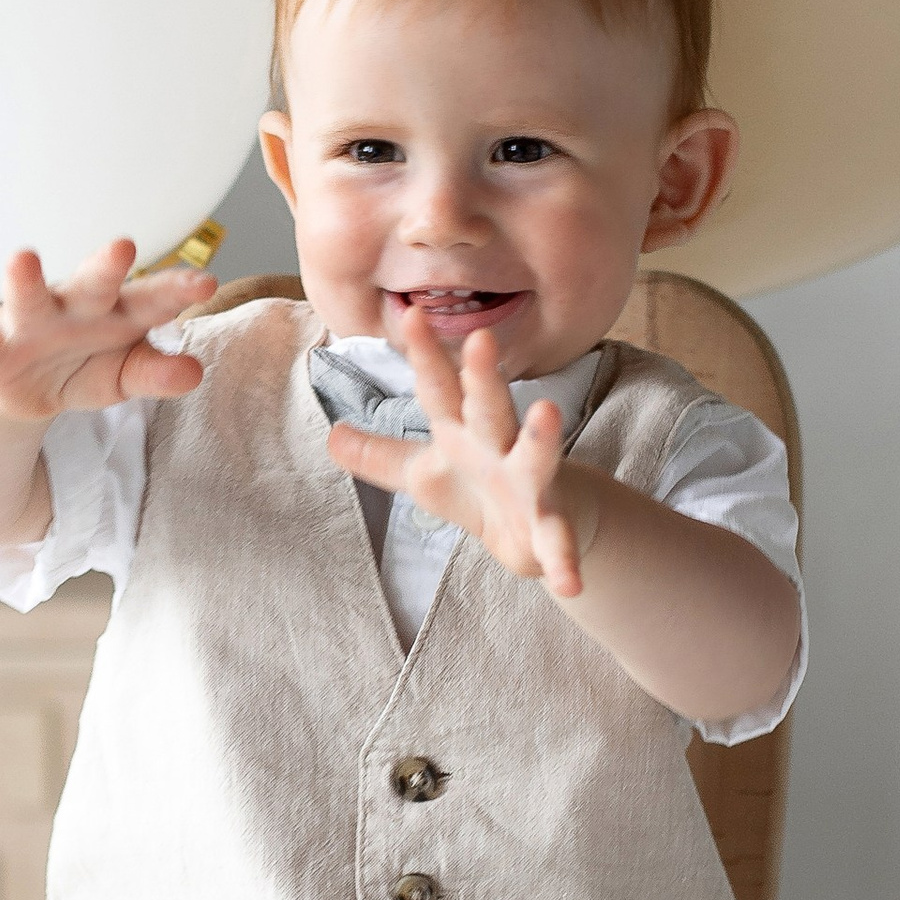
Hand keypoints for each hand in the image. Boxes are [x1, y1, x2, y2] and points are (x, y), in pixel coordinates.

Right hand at [0, 241, 215, 426]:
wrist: (22, 385)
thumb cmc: (84, 364)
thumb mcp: (123, 375)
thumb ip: (155, 372)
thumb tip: (193, 371)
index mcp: (115, 310)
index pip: (150, 298)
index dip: (174, 290)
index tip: (202, 282)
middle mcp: (71, 306)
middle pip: (93, 283)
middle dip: (107, 266)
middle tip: (124, 248)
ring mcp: (25, 324)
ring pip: (27, 299)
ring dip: (25, 280)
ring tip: (22, 260)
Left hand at [328, 315, 596, 596]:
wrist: (534, 534)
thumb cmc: (476, 490)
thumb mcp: (421, 474)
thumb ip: (377, 455)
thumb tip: (331, 433)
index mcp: (463, 431)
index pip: (439, 388)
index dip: (425, 354)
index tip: (411, 316)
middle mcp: (499, 446)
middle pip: (490, 406)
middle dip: (483, 376)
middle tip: (480, 339)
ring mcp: (529, 484)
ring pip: (537, 456)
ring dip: (541, 437)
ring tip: (548, 412)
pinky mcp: (549, 527)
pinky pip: (558, 543)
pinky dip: (564, 561)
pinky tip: (568, 583)